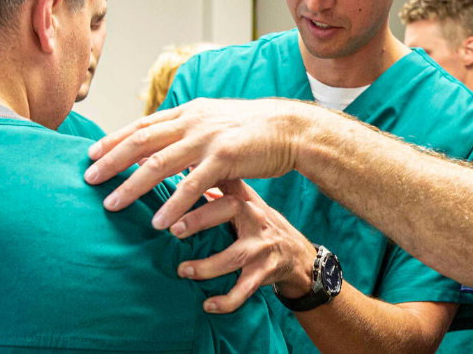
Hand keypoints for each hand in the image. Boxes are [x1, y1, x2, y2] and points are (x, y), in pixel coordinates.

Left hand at [84, 97, 319, 228]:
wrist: (290, 128)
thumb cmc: (253, 130)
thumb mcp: (215, 122)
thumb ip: (188, 132)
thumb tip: (160, 143)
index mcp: (189, 113)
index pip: (142, 125)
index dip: (114, 140)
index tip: (91, 154)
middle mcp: (192, 121)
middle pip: (141, 141)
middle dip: (111, 161)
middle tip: (88, 179)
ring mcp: (206, 138)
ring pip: (158, 163)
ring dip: (132, 186)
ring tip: (112, 205)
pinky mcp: (224, 158)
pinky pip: (192, 185)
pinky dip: (172, 204)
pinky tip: (159, 222)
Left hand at [174, 179, 317, 312]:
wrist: (298, 255)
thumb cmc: (261, 224)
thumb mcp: (249, 201)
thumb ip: (223, 187)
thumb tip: (187, 167)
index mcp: (247, 200)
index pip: (224, 183)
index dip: (202, 183)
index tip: (175, 186)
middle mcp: (256, 219)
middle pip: (229, 211)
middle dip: (200, 220)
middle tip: (174, 230)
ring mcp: (262, 247)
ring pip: (234, 256)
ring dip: (207, 266)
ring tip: (183, 271)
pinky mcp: (264, 273)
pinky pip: (244, 289)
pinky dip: (227, 301)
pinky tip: (208, 306)